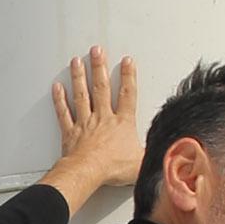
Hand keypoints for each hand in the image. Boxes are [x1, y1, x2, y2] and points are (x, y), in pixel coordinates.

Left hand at [41, 46, 142, 214]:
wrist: (88, 172)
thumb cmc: (112, 168)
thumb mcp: (141, 162)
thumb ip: (152, 152)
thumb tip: (166, 151)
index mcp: (122, 123)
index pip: (128, 94)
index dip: (129, 76)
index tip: (127, 61)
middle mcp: (103, 118)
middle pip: (101, 87)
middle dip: (99, 66)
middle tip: (97, 51)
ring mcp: (85, 123)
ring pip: (82, 95)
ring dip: (79, 77)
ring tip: (77, 61)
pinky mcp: (70, 132)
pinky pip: (64, 113)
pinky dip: (59, 100)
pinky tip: (57, 88)